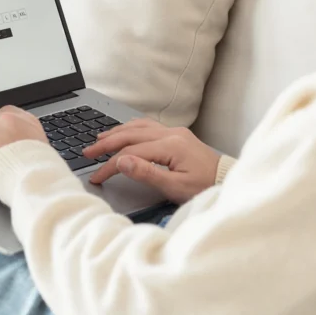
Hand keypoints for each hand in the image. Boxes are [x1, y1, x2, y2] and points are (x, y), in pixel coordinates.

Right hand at [83, 119, 220, 203]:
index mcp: (171, 146)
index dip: (110, 165)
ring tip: (99, 138)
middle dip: (106, 143)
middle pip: (130, 135)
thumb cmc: (205, 188)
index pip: (130, 153)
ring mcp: (175, 132)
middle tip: (88, 152)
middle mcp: (172, 134)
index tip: (97, 176)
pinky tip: (125, 131)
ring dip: (117, 132)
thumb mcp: (175, 188)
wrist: (228, 182)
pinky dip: (131, 128)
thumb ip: (146, 173)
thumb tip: (121, 161)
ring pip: (138, 126)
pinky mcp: (178, 135)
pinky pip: (149, 125)